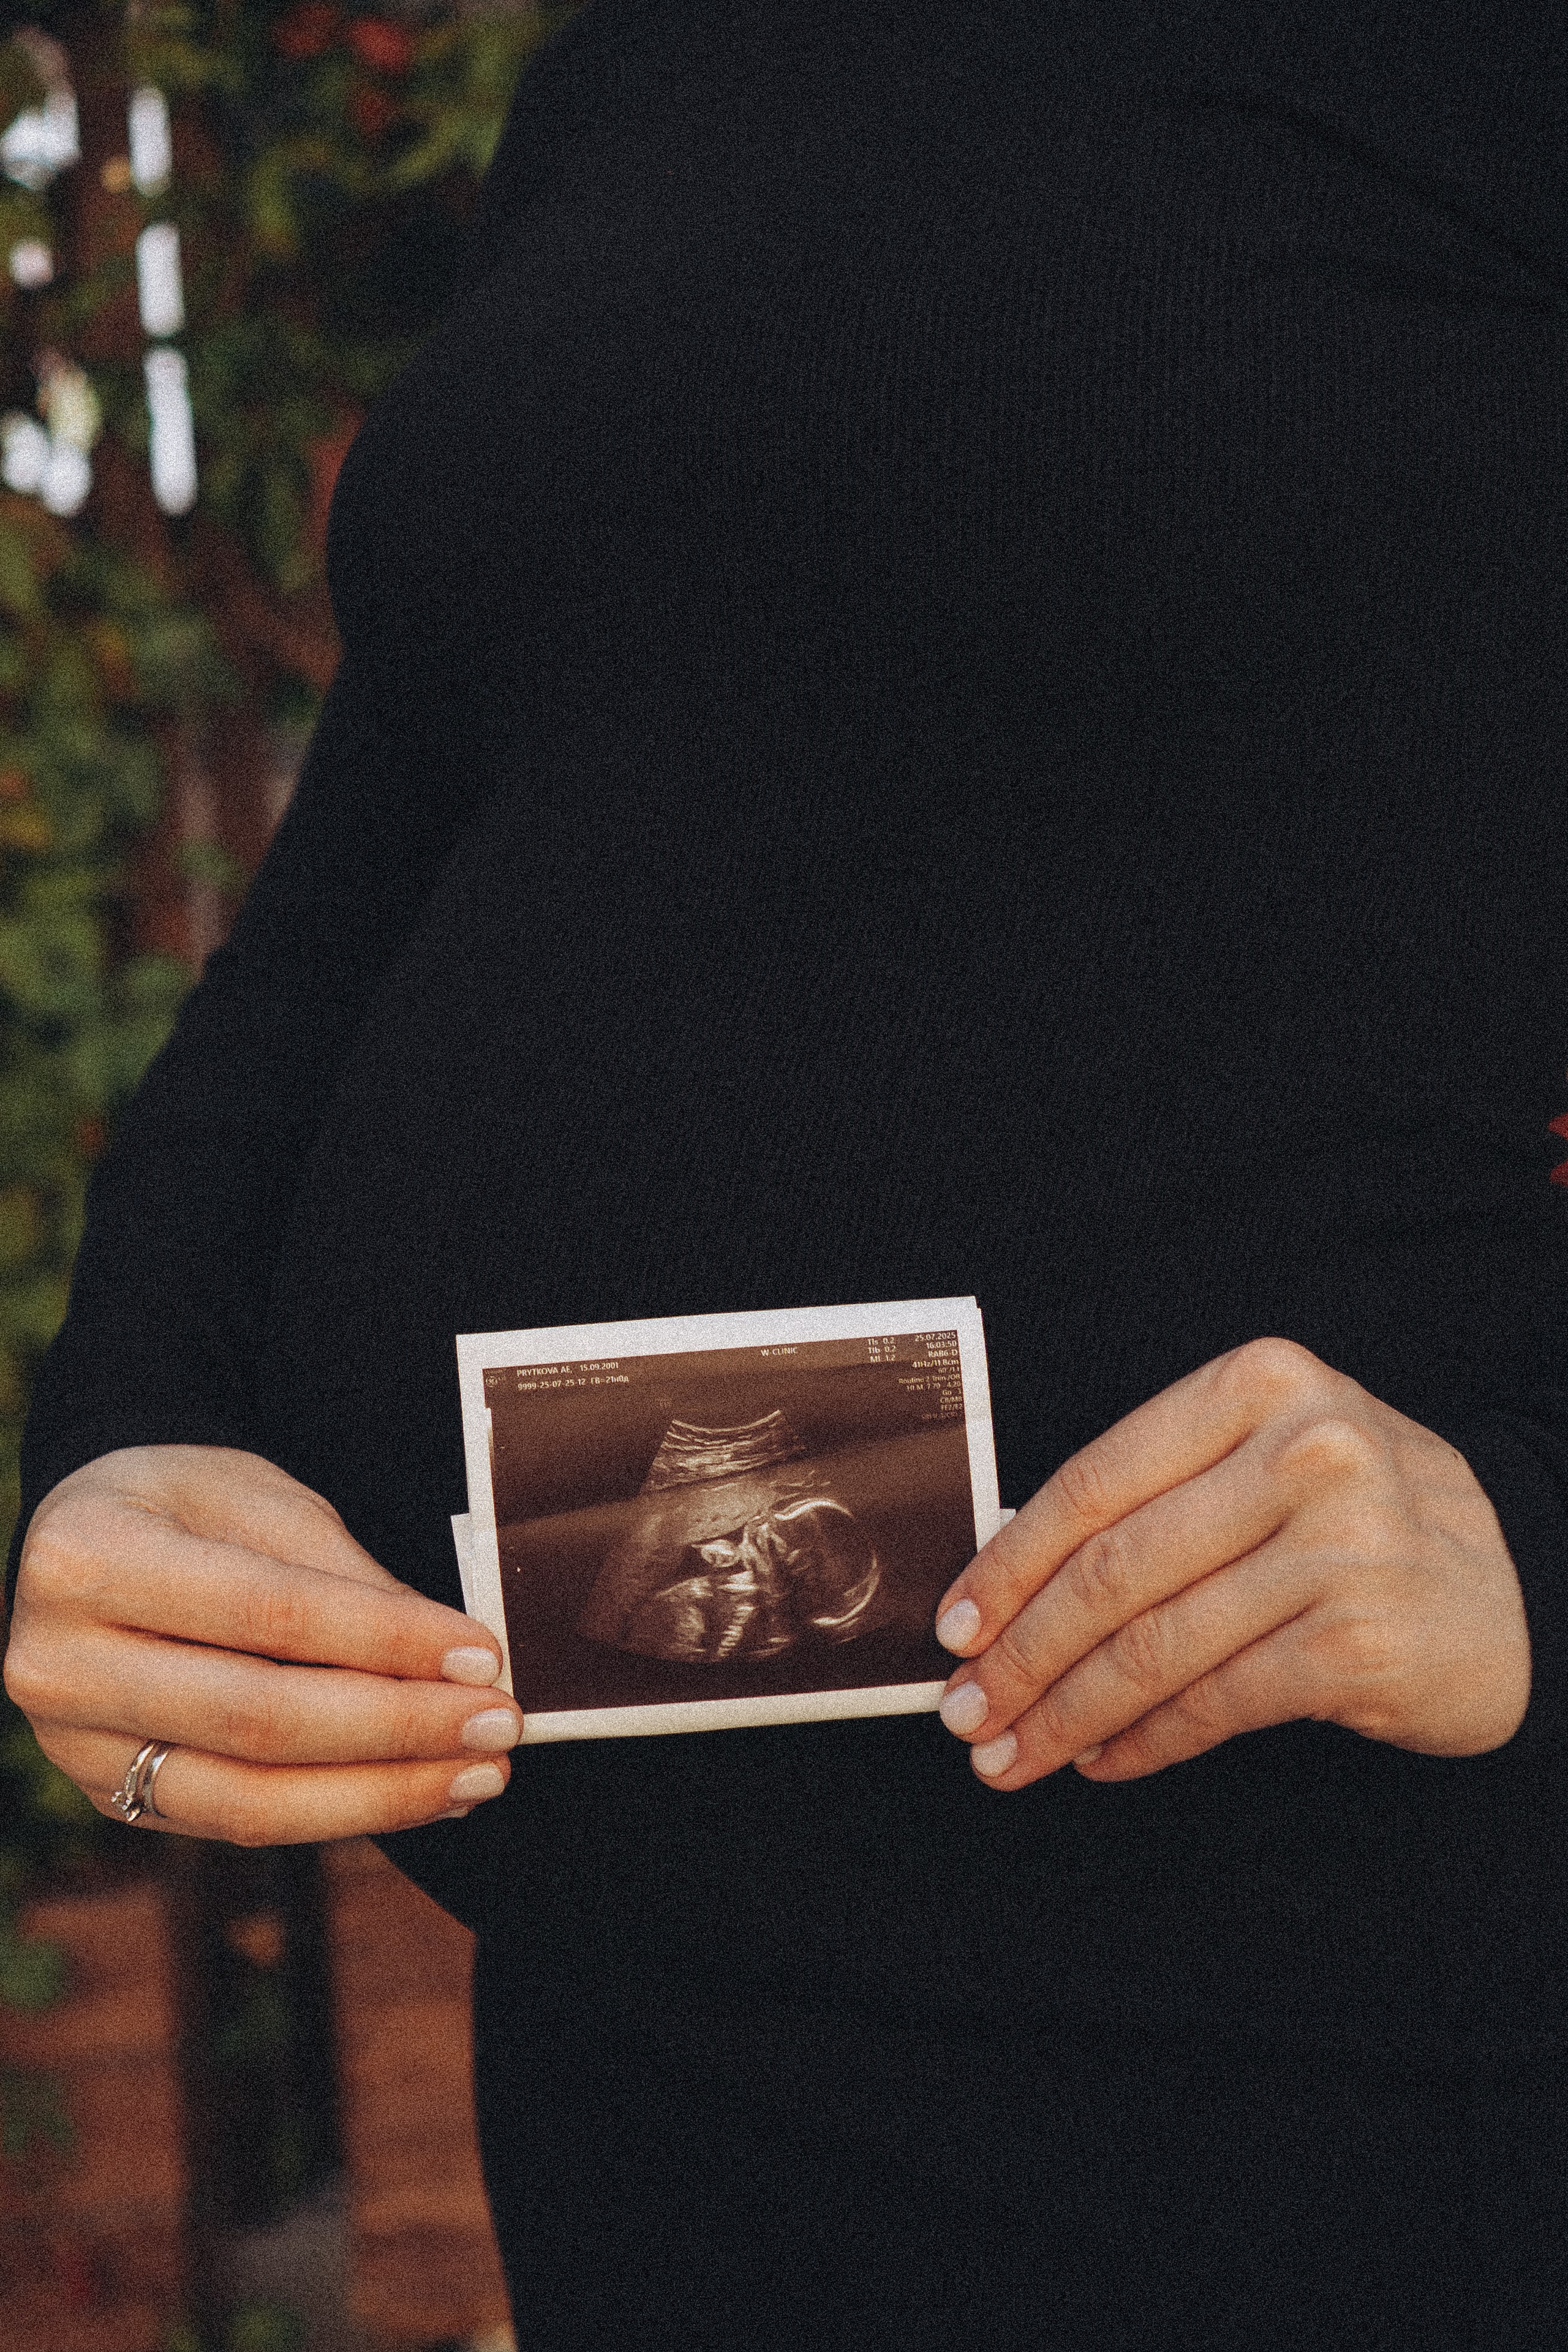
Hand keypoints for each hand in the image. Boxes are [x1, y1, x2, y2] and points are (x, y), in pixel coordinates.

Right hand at [3, 1446, 520, 1842]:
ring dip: (381, 1793)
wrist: (89, 1540)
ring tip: (479, 1776)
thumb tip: (456, 1659)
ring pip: (249, 1798)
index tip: (484, 1653)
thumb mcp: (260, 1500)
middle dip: (398, 1727)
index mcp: (87, 1558)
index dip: (385, 1640)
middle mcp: (59, 1664)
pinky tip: (420, 1792)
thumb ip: (346, 1580)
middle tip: (499, 1724)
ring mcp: (75, 1747)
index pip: (268, 1612)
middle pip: (258, 1717)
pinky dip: (341, 1812)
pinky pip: (240, 1822)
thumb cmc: (184, 1504)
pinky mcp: (110, 1798)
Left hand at [934, 1338, 1529, 1789]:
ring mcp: (1340, 1547)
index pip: (1094, 1481)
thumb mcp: (1270, 1461)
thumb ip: (1159, 1497)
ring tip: (1012, 1753)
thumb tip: (1005, 1592)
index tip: (954, 1627)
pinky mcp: (1359, 1641)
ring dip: (1065, 1712)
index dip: (1007, 1564)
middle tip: (966, 1712)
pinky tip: (1102, 1761)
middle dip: (1022, 1654)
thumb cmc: (1363, 1521)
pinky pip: (1213, 1702)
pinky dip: (1143, 1741)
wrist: (1526, 1586)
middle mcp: (1306, 1450)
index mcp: (1261, 1383)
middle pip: (1113, 1570)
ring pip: (1154, 1646)